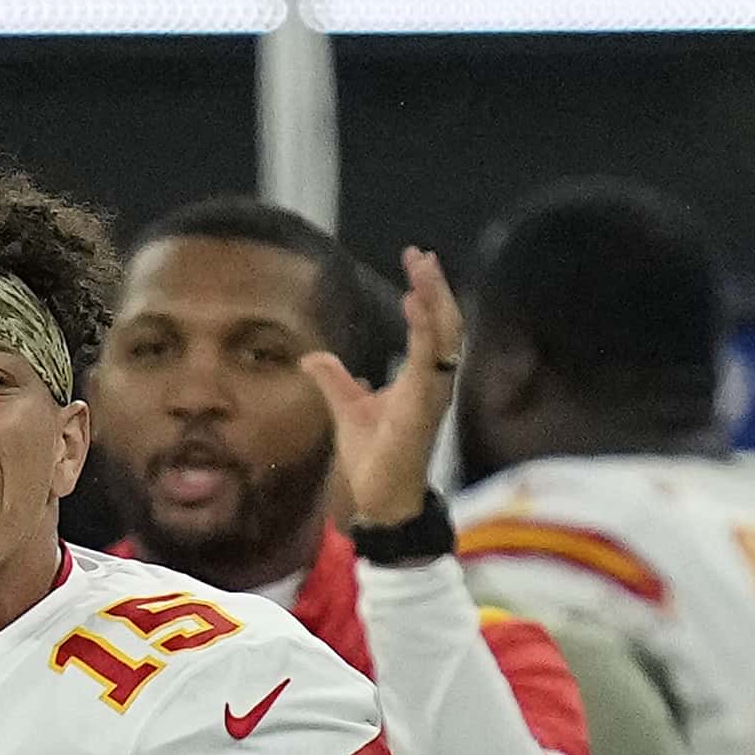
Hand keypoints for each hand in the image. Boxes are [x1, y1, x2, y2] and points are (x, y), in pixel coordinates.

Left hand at [301, 246, 463, 533]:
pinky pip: (429, 360)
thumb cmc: (373, 459)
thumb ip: (333, 380)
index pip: (430, 327)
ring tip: (422, 268)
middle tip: (421, 254)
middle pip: (444, 323)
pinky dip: (424, 329)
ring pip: (443, 334)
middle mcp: (432, 381)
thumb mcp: (346, 409)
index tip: (415, 263)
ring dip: (434, 299)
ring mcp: (432, 393)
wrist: (380, 500)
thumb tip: (310, 358)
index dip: (425, 295)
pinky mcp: (424, 406)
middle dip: (435, 287)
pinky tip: (414, 303)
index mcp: (420, 378)